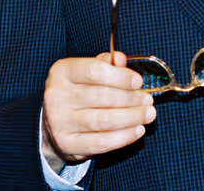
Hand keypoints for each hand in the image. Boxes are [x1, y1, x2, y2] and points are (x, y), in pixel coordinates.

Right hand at [41, 51, 155, 172]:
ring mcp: (60, 122)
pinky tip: (138, 129)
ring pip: (104, 120)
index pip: (94, 71)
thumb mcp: (86, 72)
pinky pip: (102, 142)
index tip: (138, 81)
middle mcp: (57, 96)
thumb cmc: (78, 91)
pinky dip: (124, 136)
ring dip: (132, 117)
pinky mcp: (68, 144)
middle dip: (131, 98)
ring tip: (148, 113)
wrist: (55, 122)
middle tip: (148, 99)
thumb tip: (122, 59)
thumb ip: (105, 63)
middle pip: (102, 96)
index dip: (120, 76)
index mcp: (62, 72)